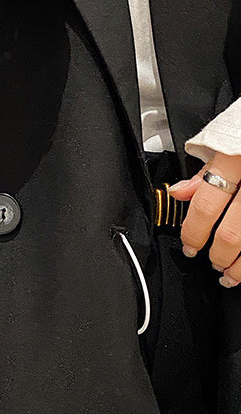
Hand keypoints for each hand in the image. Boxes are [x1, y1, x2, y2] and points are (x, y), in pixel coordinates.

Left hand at [168, 152, 240, 285]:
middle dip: (218, 255)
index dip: (193, 233)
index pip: (206, 206)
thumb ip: (206, 169)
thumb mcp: (228, 139)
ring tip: (231, 274)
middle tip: (211, 261)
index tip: (190, 246)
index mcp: (235, 159)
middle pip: (234, 233)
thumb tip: (179, 193)